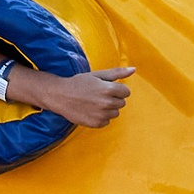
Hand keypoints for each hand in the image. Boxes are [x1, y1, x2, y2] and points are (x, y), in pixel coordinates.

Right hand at [18, 65, 134, 127]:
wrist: (59, 96)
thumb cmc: (79, 83)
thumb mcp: (97, 75)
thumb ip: (117, 72)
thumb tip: (134, 69)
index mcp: (108, 89)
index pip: (126, 92)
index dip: (117, 89)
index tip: (106, 88)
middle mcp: (107, 103)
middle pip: (122, 103)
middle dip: (113, 99)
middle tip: (98, 95)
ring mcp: (102, 114)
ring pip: (115, 113)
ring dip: (108, 109)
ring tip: (94, 103)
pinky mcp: (96, 123)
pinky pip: (107, 121)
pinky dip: (101, 117)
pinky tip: (90, 111)